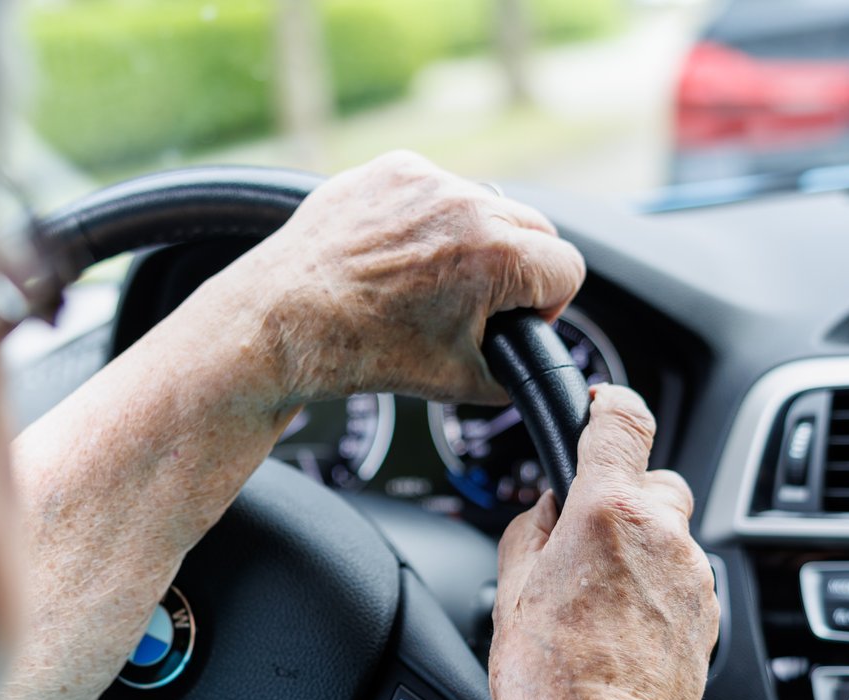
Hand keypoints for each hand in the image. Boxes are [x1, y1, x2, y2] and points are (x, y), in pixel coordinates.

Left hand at [213, 151, 585, 406]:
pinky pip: (436, 189)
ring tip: (428, 281)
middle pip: (535, 230)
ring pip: (486, 205)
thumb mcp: (460, 382)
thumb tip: (536, 361)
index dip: (545, 305)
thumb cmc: (360, 352)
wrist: (281, 323)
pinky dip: (428, 219)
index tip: (514, 320)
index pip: (567, 269)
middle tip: (473, 305)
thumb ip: (519, 369)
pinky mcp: (391, 168)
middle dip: (516, 269)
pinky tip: (397, 256)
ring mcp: (425, 180)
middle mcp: (465, 204)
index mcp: (495, 255)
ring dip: (475, 239)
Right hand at [488, 384, 718, 699]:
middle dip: (620, 498)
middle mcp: (664, 536)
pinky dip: (656, 591)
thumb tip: (547, 510)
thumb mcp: (511, 591)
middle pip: (654, 482)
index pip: (624, 420)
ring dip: (639, 550)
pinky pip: (682, 581)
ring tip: (596, 600)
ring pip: (670, 536)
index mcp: (609, 513)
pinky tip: (620, 630)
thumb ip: (531, 531)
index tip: (598, 409)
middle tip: (581, 541)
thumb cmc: (555, 683)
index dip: (609, 405)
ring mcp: (695, 578)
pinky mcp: (709, 618)